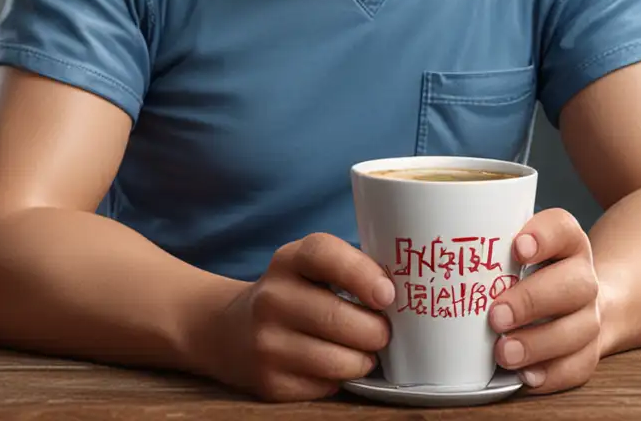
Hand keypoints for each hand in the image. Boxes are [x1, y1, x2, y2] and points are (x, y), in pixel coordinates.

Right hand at [201, 233, 393, 401]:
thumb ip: (352, 270)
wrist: (230, 330)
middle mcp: (271, 298)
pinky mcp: (269, 382)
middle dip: (376, 331)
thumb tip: (409, 295)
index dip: (361, 274)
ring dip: (363, 360)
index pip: (324, 254)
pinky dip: (340, 379)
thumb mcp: (310, 268)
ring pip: (339, 360)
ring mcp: (265, 342)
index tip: (387, 294)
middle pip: (339, 318)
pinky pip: (326, 387)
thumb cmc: (294, 294)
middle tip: (383, 332)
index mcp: (288, 260)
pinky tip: (332, 366)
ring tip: (363, 352)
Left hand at [487, 207, 601, 392]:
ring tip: (503, 353)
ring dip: (539, 343)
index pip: (563, 228)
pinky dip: (552, 373)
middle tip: (495, 316)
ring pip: (580, 329)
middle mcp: (581, 277)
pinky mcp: (587, 352)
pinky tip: (526, 376)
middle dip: (533, 301)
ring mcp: (588, 316)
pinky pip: (579, 366)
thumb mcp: (501, 253)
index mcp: (563, 244)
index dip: (545, 236)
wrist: (570, 306)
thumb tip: (410, 252)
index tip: (517, 247)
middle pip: (576, 284)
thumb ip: (475, 249)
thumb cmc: (519, 275)